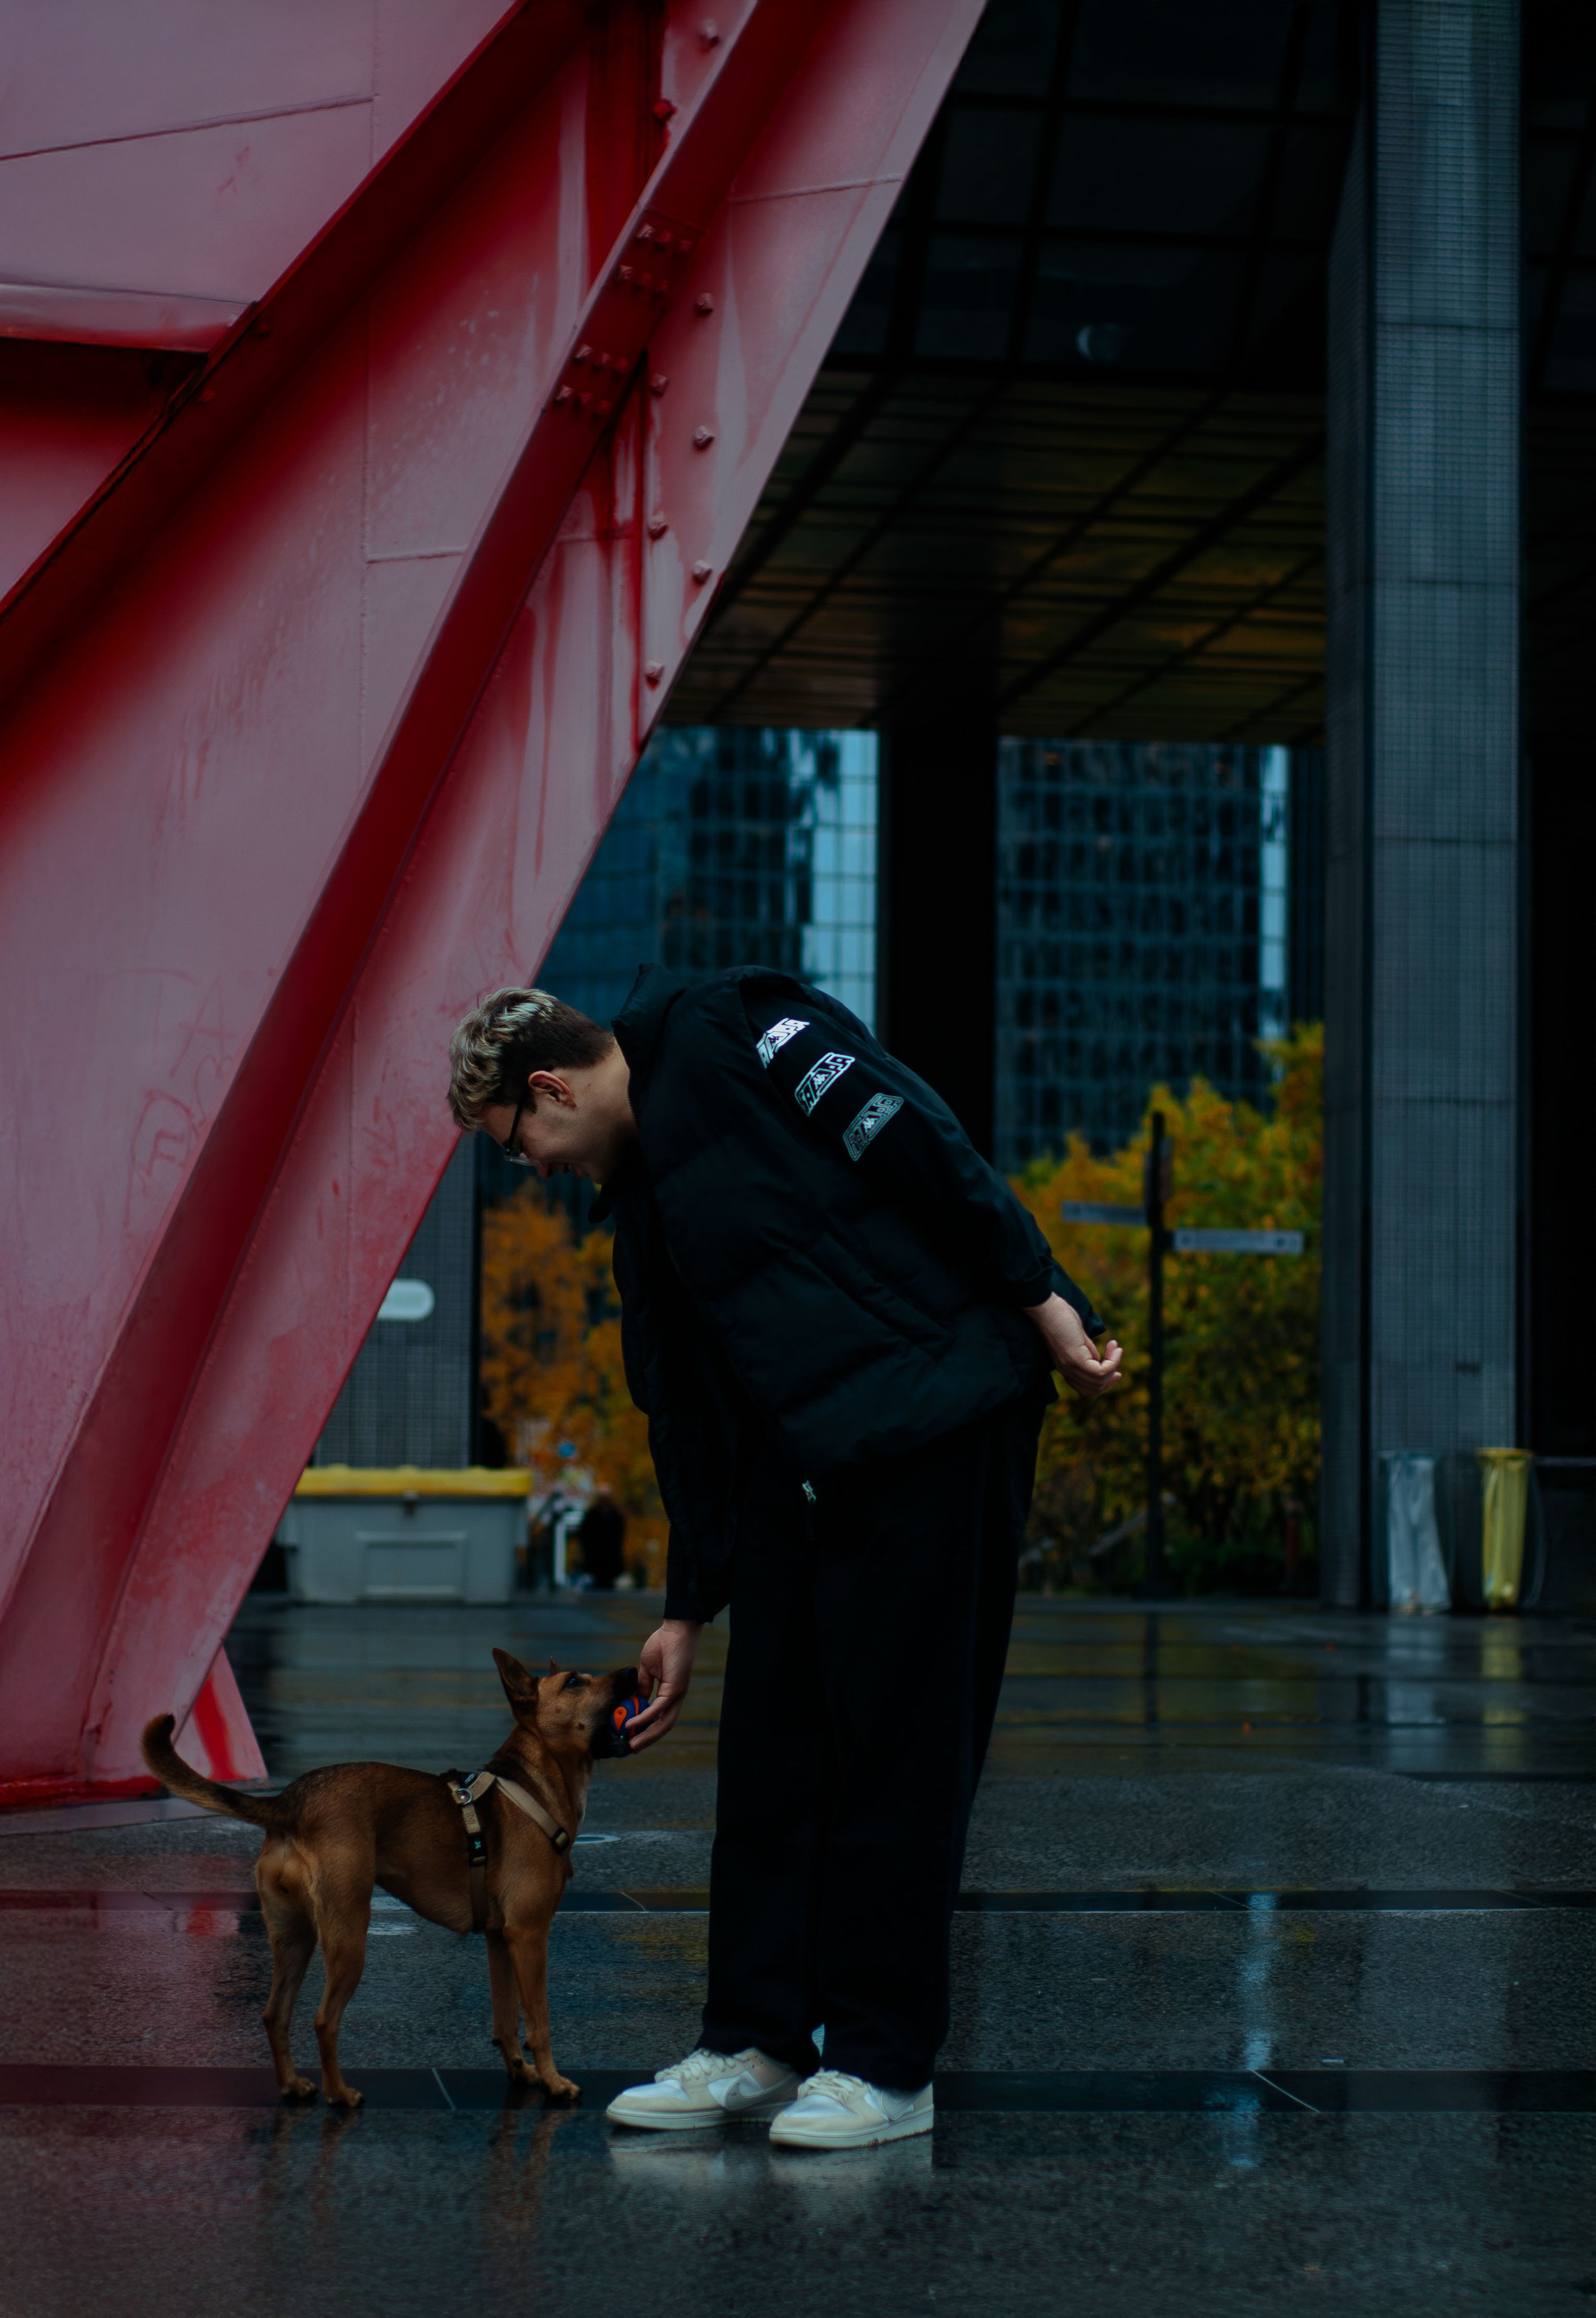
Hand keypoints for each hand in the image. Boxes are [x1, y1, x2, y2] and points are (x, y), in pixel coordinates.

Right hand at [628, 1619, 701, 1751]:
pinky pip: (658, 1708)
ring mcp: (677, 1694)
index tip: (633, 1737)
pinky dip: (645, 1717)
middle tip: (632, 1748)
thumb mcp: (647, 1669)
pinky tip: (632, 1722)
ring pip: (664, 1722)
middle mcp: (676, 1697)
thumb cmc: (663, 1644)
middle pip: (664, 1726)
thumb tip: (636, 1700)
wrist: (675, 1630)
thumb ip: (643, 1685)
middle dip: (647, 1738)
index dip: (648, 1729)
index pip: (660, 1717)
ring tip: (632, 1744)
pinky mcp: (675, 1688)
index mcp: (670, 1693)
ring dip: (647, 1735)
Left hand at [1023, 1292, 1123, 1399]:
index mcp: (1066, 1367)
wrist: (1045, 1307)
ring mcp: (1070, 1366)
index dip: (1103, 1383)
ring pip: (1098, 1381)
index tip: (1116, 1371)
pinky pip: (1099, 1371)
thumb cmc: (1060, 1317)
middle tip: (1117, 1355)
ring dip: (1113, 1365)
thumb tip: (1100, 1360)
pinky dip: (1111, 1362)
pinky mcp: (1075, 1358)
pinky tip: (1113, 1347)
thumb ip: (1088, 1352)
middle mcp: (1067, 1370)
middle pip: (1093, 1389)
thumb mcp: (1078, 1338)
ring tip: (1116, 1348)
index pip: (1085, 1389)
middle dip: (1111, 1376)